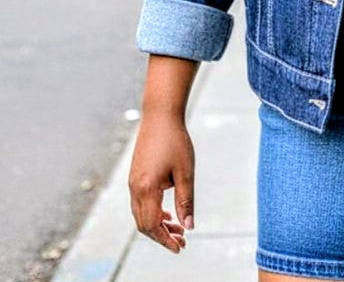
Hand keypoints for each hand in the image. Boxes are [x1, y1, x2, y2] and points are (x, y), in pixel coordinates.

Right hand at [128, 110, 194, 252]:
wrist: (160, 116)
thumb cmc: (175, 141)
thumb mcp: (185, 172)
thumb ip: (186, 200)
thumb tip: (189, 226)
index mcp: (146, 189)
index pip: (152, 225)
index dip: (165, 239)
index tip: (180, 247)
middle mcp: (135, 188)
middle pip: (144, 224)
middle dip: (162, 236)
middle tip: (182, 241)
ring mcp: (133, 183)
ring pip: (141, 214)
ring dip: (158, 225)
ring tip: (178, 229)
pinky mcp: (136, 177)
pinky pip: (141, 203)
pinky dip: (153, 213)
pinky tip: (168, 213)